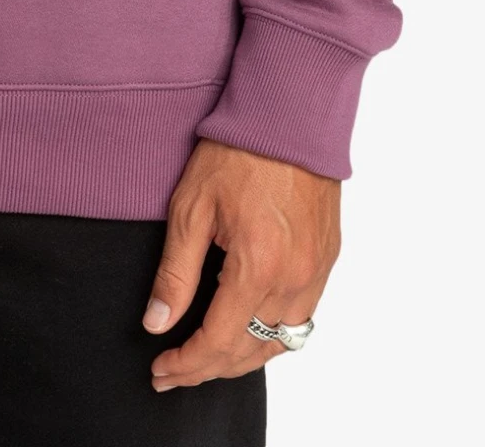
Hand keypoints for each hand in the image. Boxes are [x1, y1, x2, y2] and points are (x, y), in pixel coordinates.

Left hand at [142, 139, 339, 390]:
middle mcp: (294, 278)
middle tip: (174, 371)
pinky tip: (249, 327)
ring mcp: (316, 271)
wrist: (289, 112)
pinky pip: (303, 318)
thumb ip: (175, 272)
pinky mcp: (327, 258)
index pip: (219, 342)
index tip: (160, 371)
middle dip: (209, 369)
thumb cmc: (237, 151)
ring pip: (281, 342)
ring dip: (244, 357)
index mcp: (258, 266)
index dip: (186, 365)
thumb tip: (157, 323)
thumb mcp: (191, 207)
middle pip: (251, 351)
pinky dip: (273, 335)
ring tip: (207, 357)